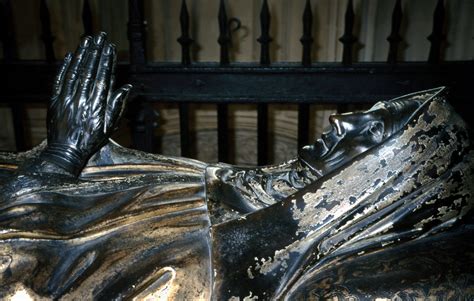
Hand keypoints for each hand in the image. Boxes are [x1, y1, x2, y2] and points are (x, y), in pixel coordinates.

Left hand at [41, 32, 131, 175]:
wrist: (66, 152)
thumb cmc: (90, 141)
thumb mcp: (108, 126)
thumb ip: (116, 105)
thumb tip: (126, 87)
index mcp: (96, 105)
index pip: (102, 77)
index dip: (106, 61)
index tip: (110, 47)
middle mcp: (81, 99)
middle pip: (89, 71)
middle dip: (95, 52)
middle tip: (100, 37)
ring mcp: (66, 99)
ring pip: (74, 72)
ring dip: (81, 55)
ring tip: (86, 41)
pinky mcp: (54, 101)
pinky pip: (59, 81)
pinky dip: (64, 68)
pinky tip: (69, 56)